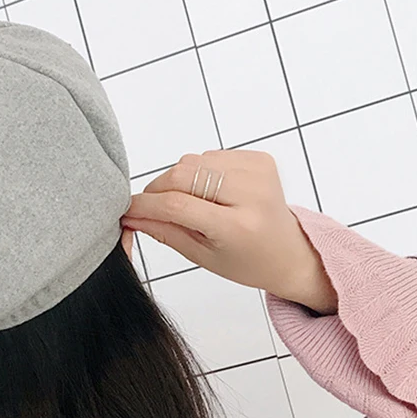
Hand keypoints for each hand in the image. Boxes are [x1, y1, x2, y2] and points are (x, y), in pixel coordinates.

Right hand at [121, 150, 336, 314]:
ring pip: (193, 162)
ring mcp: (258, 172)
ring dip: (179, 180)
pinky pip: (211, 156)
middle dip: (158, 189)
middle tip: (150, 206)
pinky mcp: (260, 159)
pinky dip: (200, 172)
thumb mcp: (202, 257)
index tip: (128, 209)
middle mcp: (252, 194)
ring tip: (190, 204)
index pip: (178, 204)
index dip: (146, 204)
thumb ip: (165, 231)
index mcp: (238, 227)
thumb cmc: (247, 261)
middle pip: (184, 175)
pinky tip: (211, 193)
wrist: (289, 252)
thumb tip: (131, 215)